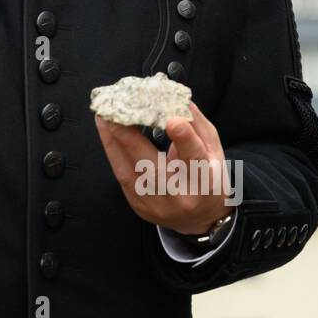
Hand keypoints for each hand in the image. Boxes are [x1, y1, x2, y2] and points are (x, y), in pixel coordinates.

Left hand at [94, 100, 234, 235]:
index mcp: (204, 181)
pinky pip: (120, 174)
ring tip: (104, 116)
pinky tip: (106, 131)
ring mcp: (154, 203)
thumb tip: (176, 97)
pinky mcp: (137, 204)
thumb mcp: (214, 151)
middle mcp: (178, 195)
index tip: (173, 120)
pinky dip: (111, 150)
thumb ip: (197, 125)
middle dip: (131, 138)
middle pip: (152, 167)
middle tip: (117, 112)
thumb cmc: (208, 179)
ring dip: (112, 140)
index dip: (184, 139)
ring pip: (128, 170)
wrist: (198, 219)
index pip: (194, 158)